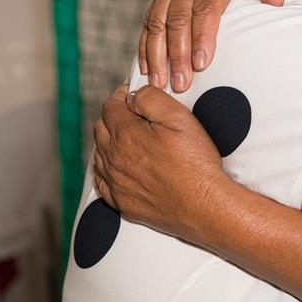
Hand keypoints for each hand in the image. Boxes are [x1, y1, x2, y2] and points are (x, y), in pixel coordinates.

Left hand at [92, 85, 225, 238]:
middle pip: (100, 128)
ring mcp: (115, 182)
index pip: (109, 107)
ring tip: (130, 139)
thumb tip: (133, 96)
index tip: (131, 95)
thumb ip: (151, 98)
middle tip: (132, 115)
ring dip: (109, 142)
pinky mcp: (121, 202)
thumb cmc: (195, 163)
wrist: (203, 206)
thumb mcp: (179, 118)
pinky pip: (101, 181)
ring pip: (98, 154)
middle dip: (113, 117)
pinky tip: (120, 167)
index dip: (121, 96)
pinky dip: (107, 169)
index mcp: (125, 134)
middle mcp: (114, 158)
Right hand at [140, 0, 288, 91]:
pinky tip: (147, 68)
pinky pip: (148, 20)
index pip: (205, 9)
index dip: (201, 38)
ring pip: (157, 21)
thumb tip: (275, 0)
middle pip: (178, 19)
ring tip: (160, 83)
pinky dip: (145, 46)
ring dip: (157, 55)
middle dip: (177, 54)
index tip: (202, 65)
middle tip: (181, 83)